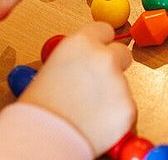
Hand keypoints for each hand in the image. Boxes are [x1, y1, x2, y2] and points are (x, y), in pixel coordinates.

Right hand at [19, 23, 134, 154]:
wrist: (43, 137)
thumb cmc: (38, 106)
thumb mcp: (51, 68)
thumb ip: (75, 59)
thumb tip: (86, 62)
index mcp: (81, 43)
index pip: (104, 29)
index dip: (101, 43)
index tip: (99, 51)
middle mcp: (103, 58)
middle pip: (122, 53)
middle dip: (114, 65)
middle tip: (98, 83)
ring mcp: (119, 83)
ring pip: (123, 84)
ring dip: (111, 94)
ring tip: (87, 110)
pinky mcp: (128, 108)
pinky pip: (126, 108)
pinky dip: (115, 115)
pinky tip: (95, 123)